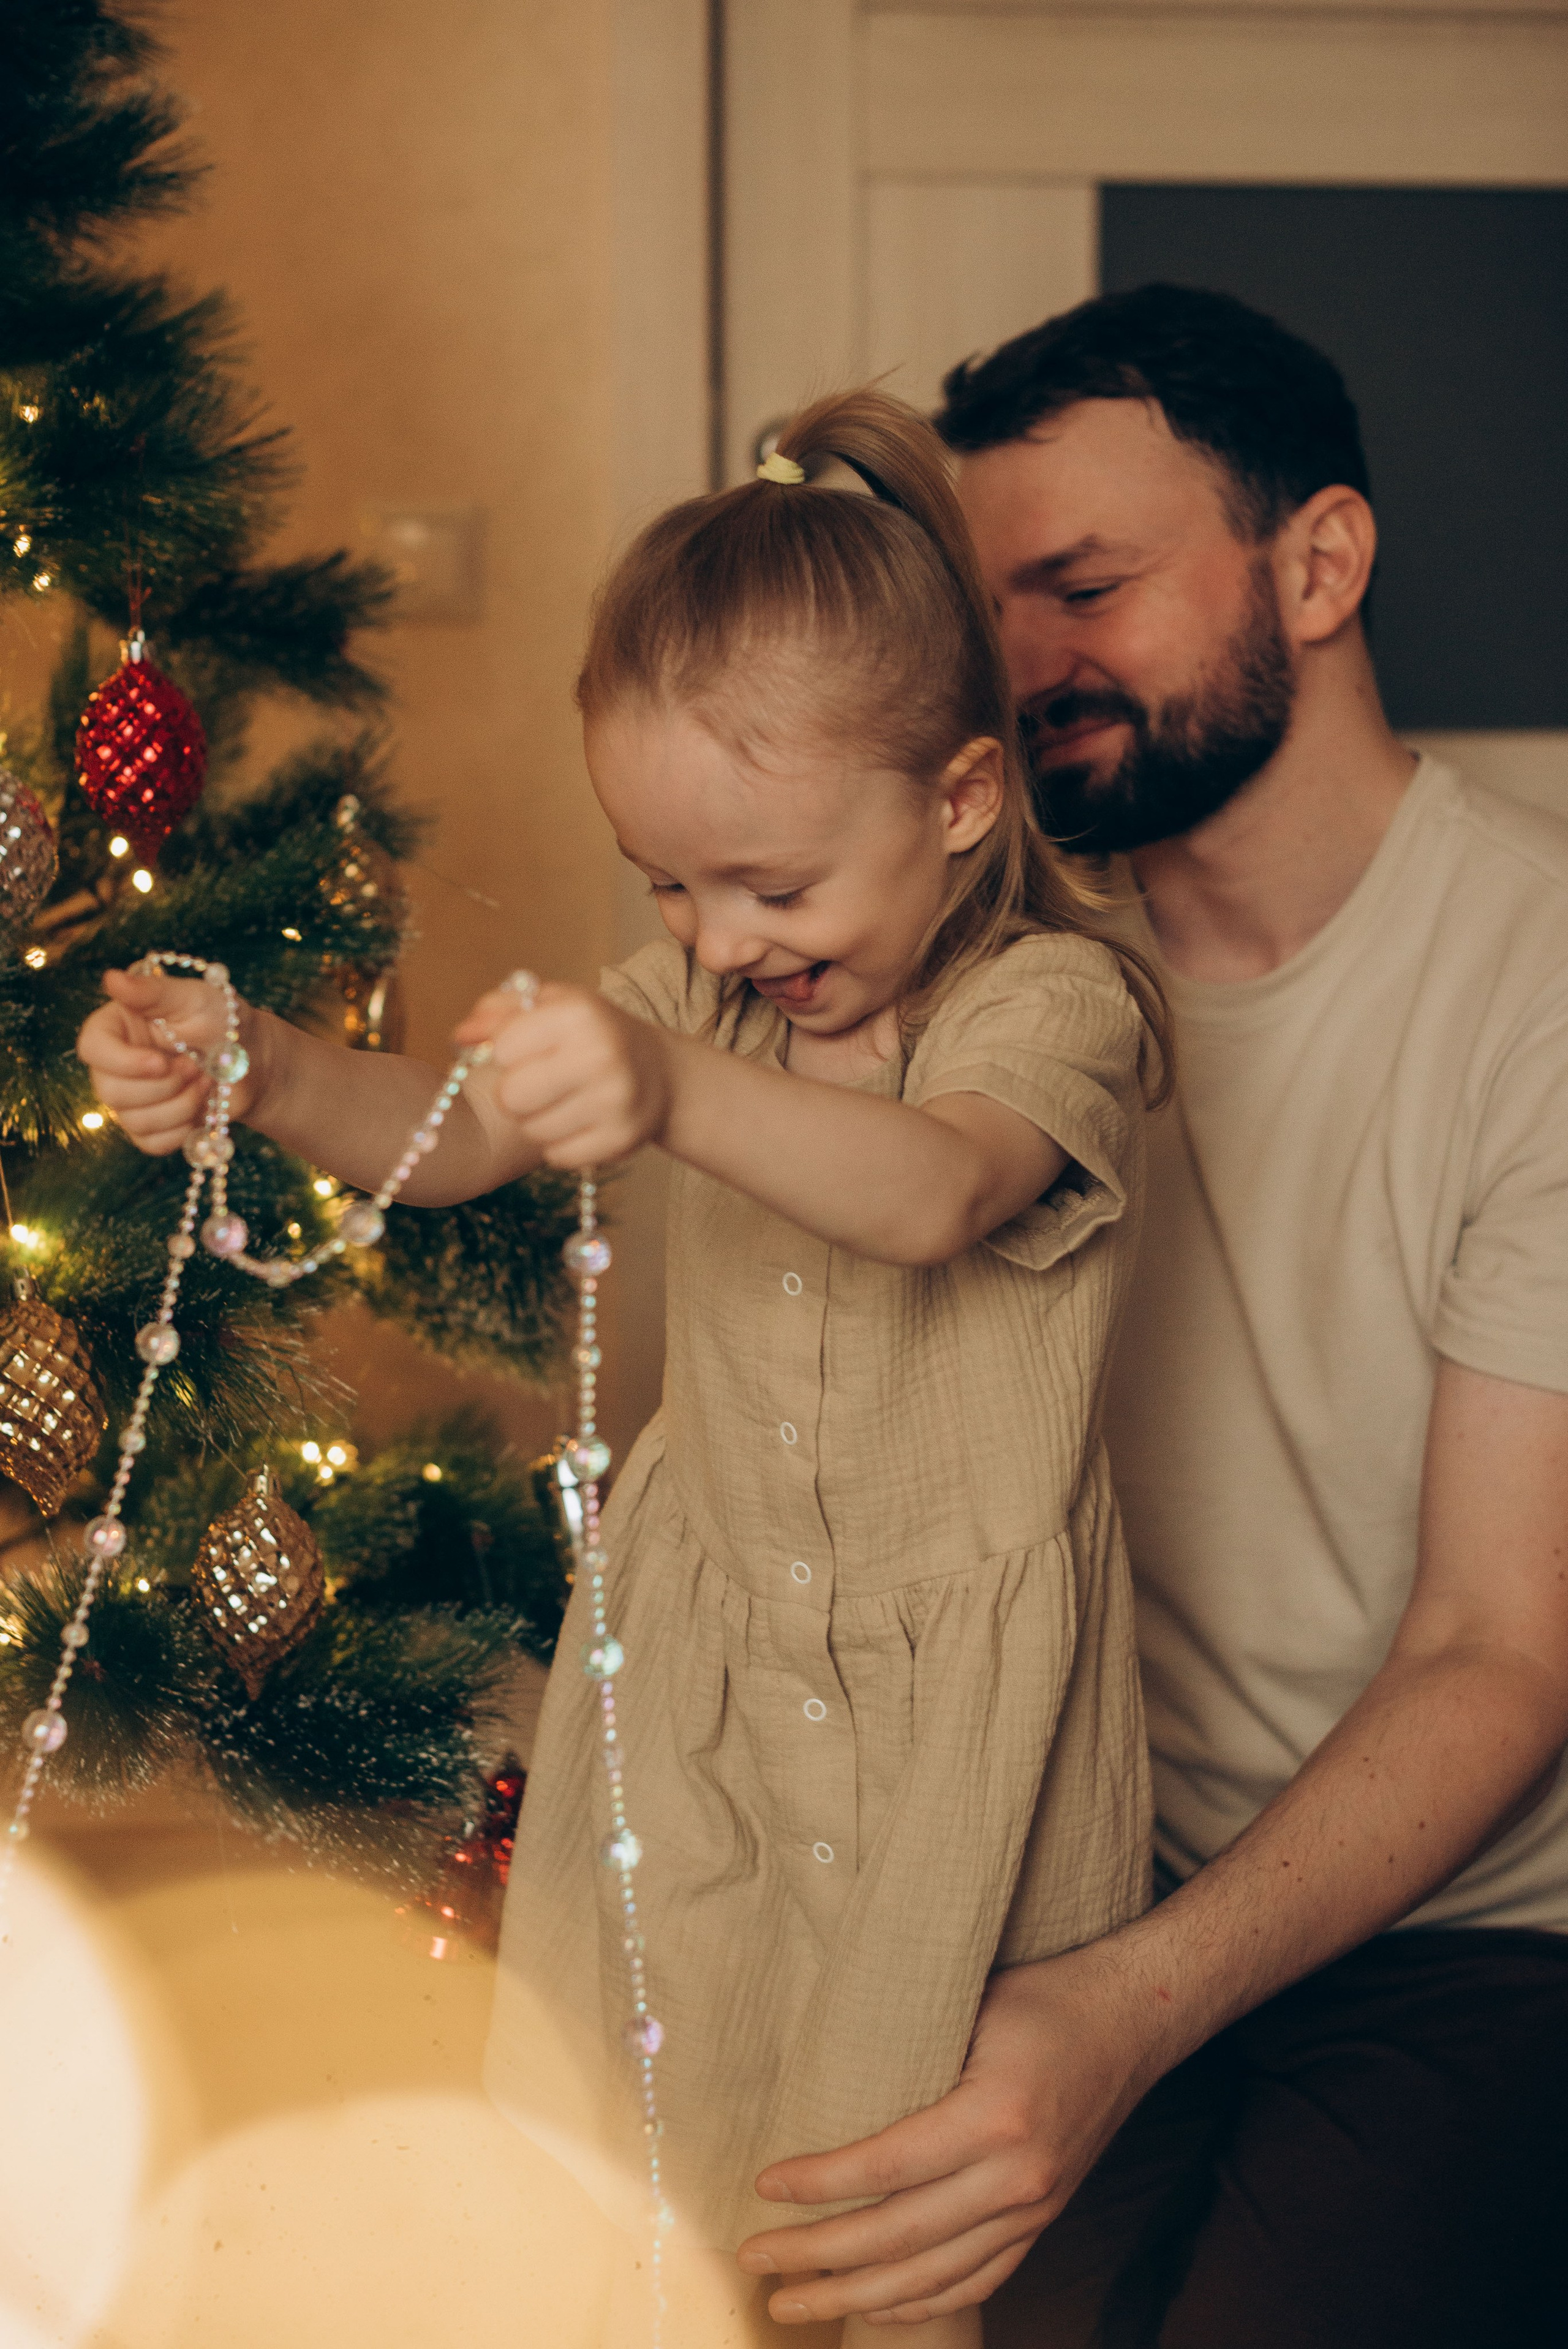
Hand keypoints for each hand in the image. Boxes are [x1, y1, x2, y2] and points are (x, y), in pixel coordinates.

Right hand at [76, 966, 259, 1153]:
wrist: (255, 1061)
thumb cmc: (225, 1021)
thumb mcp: (195, 999)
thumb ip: (153, 993)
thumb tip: (111, 978)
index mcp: (118, 1026)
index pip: (91, 1047)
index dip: (122, 1061)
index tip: (160, 1061)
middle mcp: (116, 1064)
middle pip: (110, 1091)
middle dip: (164, 1085)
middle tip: (196, 1065)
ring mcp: (130, 1099)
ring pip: (134, 1120)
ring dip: (181, 1105)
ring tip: (205, 1081)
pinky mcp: (150, 1128)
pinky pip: (152, 1143)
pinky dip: (182, 1130)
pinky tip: (200, 1109)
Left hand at [453, 982, 673, 1166]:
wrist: (659, 1072)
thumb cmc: (590, 1034)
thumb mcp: (551, 1005)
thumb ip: (497, 1013)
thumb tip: (460, 1038)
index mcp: (579, 1014)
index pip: (502, 1048)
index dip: (504, 1052)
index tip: (523, 1050)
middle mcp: (601, 1056)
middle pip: (511, 1096)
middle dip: (514, 1093)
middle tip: (535, 1084)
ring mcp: (614, 1102)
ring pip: (532, 1130)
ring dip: (536, 1120)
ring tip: (560, 1101)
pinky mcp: (620, 1140)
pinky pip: (557, 1156)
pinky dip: (559, 1144)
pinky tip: (577, 1122)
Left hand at [736, 1944, 1169, 2327]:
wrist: (1133, 2019)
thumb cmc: (1045, 1997)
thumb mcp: (971, 2001)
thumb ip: (905, 2046)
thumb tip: (820, 2068)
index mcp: (994, 2117)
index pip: (885, 2168)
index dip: (818, 2185)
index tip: (763, 2189)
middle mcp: (1016, 2177)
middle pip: (898, 2238)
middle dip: (817, 2257)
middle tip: (754, 2259)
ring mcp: (1034, 2209)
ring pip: (931, 2277)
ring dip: (855, 2297)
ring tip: (792, 2302)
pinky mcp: (1043, 2221)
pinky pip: (975, 2282)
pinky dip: (920, 2303)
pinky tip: (875, 2307)